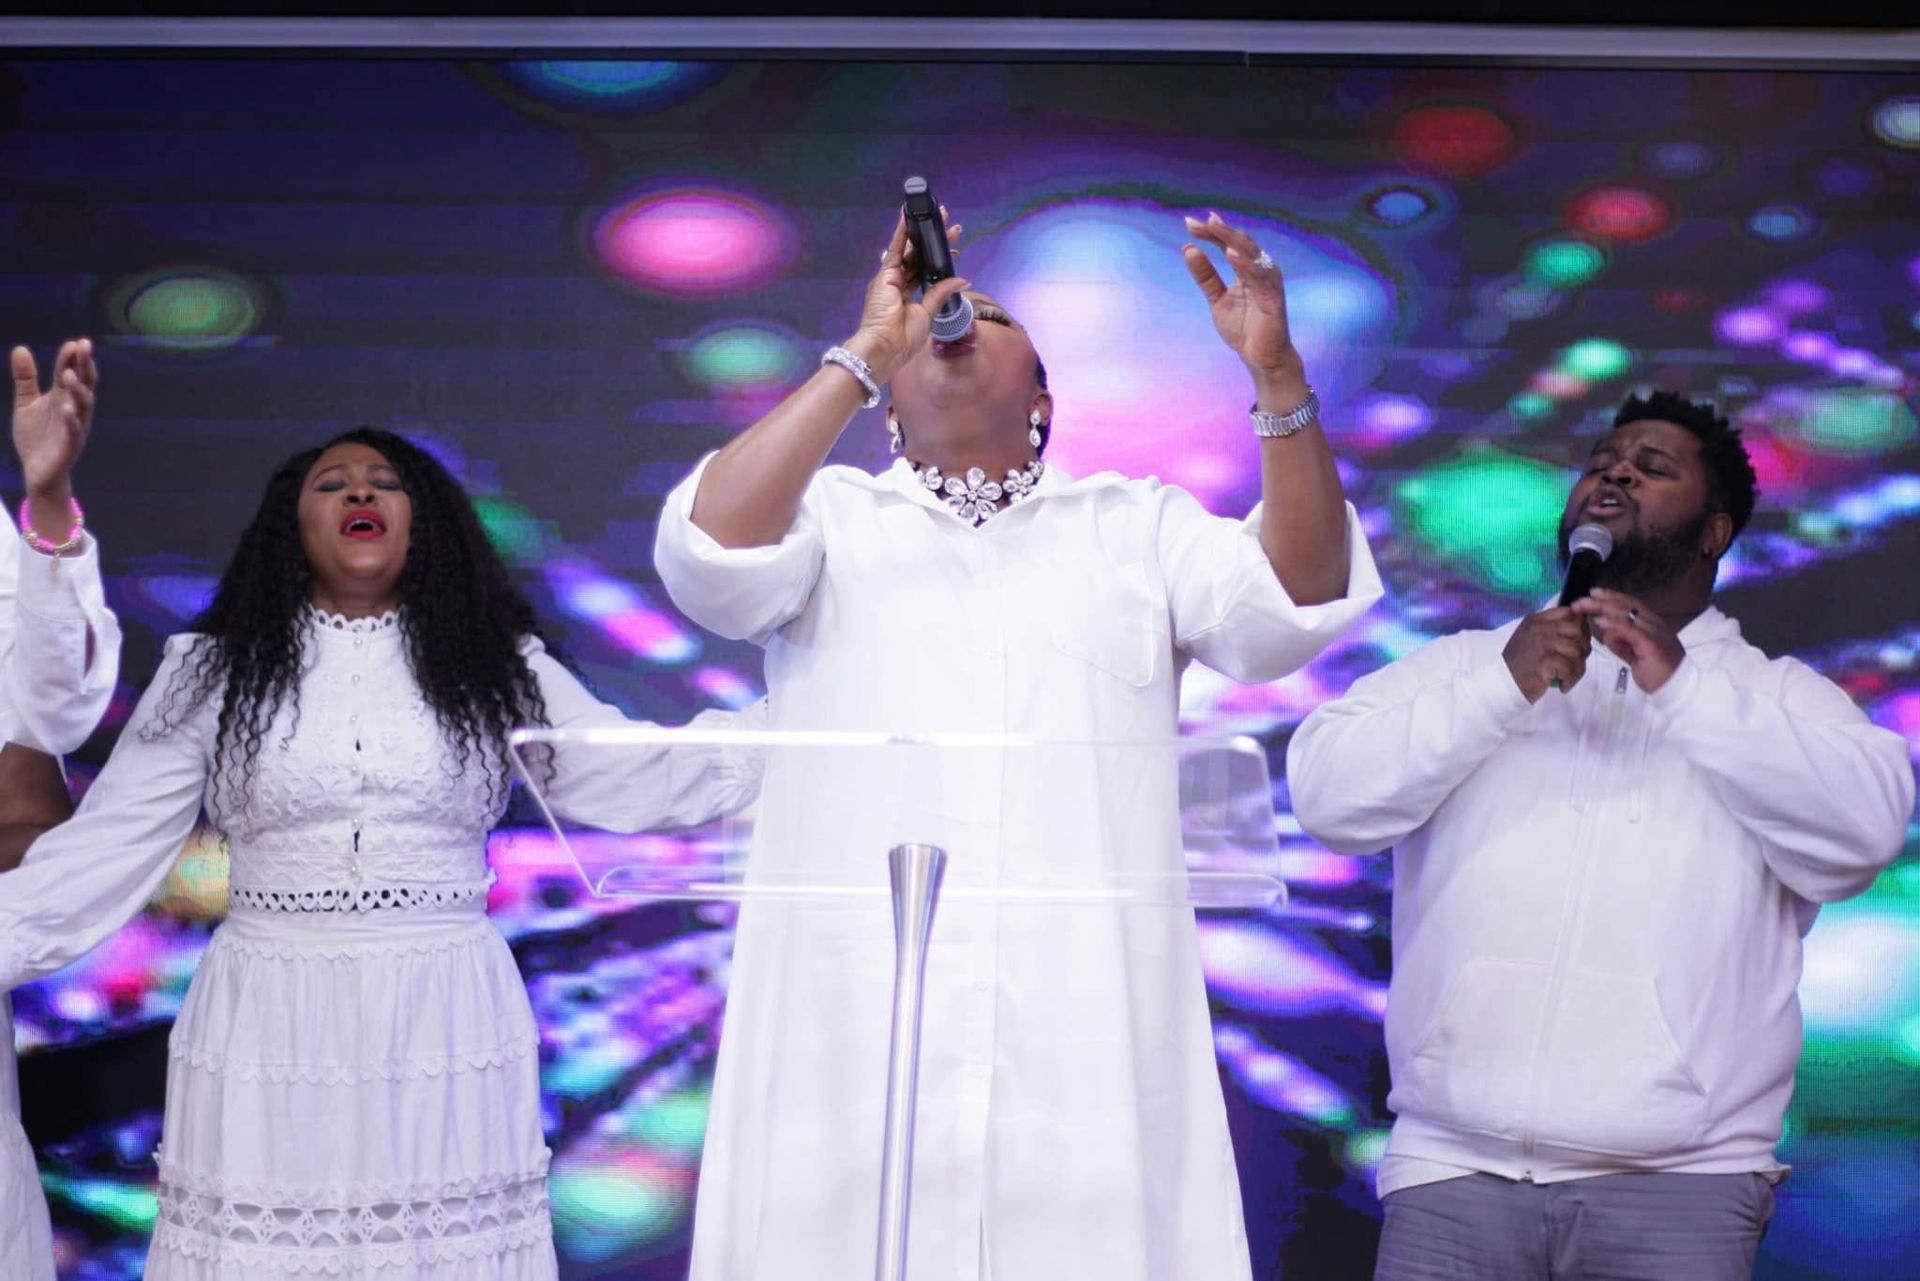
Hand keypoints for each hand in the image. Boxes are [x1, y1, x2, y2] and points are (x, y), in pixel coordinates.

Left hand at [12, 339, 96, 499]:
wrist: (37, 471)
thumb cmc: (36, 436)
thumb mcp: (26, 402)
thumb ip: (26, 378)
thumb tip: (20, 348)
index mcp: (63, 398)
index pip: (70, 372)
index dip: (71, 358)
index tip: (74, 342)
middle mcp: (74, 409)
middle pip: (84, 384)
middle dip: (84, 366)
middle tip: (83, 346)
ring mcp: (74, 428)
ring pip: (84, 406)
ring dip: (78, 390)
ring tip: (69, 375)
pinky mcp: (69, 447)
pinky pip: (74, 433)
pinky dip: (73, 421)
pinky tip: (67, 409)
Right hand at [844, 212, 969, 385]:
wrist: (885, 347)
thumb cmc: (904, 338)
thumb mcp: (928, 313)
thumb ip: (940, 293)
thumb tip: (962, 279)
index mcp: (907, 296)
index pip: (925, 272)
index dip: (938, 260)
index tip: (953, 250)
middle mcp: (897, 284)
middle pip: (919, 258)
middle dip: (934, 242)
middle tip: (951, 227)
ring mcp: (889, 277)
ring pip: (910, 250)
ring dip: (923, 232)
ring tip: (940, 216)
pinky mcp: (885, 274)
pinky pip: (896, 248)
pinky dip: (902, 232)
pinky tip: (910, 217)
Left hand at [1181, 212, 1299, 378]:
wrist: (1260, 357)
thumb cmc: (1243, 328)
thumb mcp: (1217, 299)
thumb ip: (1205, 275)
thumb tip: (1187, 248)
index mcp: (1247, 268)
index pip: (1228, 244)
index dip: (1210, 233)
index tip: (1189, 223)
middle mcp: (1261, 270)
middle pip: (1240, 242)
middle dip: (1218, 230)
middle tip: (1198, 222)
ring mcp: (1268, 282)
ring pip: (1250, 254)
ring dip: (1231, 240)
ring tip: (1213, 228)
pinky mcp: (1273, 297)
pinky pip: (1259, 277)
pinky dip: (1245, 265)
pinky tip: (1230, 255)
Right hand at [1502, 606, 1591, 702]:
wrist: (1504, 682)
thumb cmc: (1520, 662)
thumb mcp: (1530, 636)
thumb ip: (1550, 628)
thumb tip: (1580, 628)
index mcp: (1536, 619)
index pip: (1569, 612)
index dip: (1581, 626)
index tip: (1580, 641)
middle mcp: (1540, 628)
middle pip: (1577, 630)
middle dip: (1584, 647)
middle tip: (1577, 662)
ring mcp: (1542, 643)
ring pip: (1577, 650)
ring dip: (1578, 668)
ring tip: (1570, 677)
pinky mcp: (1544, 661)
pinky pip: (1570, 667)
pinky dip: (1570, 679)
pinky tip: (1563, 685)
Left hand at [1572, 589, 1684, 692]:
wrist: (1676, 686)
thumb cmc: (1656, 672)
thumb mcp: (1634, 654)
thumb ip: (1621, 642)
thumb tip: (1607, 632)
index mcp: (1651, 623)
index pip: (1630, 604)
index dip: (1611, 596)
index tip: (1593, 592)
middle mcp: (1653, 623)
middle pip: (1625, 605)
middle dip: (1601, 600)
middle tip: (1580, 600)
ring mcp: (1653, 631)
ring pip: (1626, 613)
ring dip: (1602, 608)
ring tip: (1584, 606)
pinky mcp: (1650, 643)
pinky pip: (1629, 629)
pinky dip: (1613, 624)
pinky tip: (1599, 621)